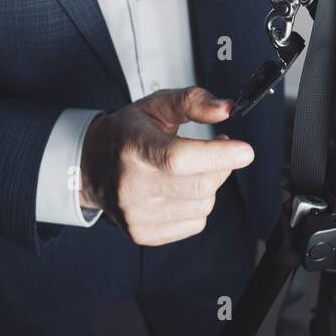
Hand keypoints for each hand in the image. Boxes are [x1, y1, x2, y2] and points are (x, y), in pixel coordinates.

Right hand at [78, 86, 252, 244]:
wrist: (90, 167)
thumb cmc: (126, 133)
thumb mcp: (156, 105)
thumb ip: (193, 101)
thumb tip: (227, 109)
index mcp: (135, 148)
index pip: (178, 158)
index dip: (217, 156)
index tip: (245, 151)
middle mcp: (133, 185)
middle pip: (199, 185)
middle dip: (221, 166)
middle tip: (218, 148)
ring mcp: (137, 214)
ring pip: (202, 205)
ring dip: (210, 185)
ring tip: (193, 168)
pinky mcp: (144, 233)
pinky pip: (195, 223)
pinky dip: (197, 204)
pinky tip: (182, 188)